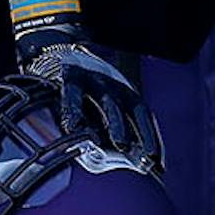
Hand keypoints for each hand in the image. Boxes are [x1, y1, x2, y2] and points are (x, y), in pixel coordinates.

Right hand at [16, 26, 159, 159]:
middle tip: (144, 157)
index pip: (143, 116)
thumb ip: (108, 130)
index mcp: (124, 92)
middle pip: (130, 111)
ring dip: (115, 126)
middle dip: (139, 134)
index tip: (157, 161)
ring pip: (108, 104)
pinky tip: (76, 129)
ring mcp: (93, 81)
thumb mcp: (100, 105)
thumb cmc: (82, 90)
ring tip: (118, 146)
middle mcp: (113, 85)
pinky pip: (73, 97)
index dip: (150, 137)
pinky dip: (76, 112)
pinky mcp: (70, 78)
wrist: (58, 53)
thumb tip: (119, 161)